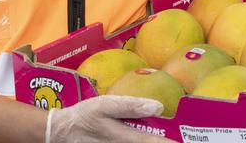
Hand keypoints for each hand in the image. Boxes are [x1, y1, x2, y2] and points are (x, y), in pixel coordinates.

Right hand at [47, 95, 171, 141]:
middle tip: (178, 136)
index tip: (183, 139)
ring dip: (153, 140)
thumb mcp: (106, 105)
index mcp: (125, 138)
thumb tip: (158, 106)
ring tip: (166, 135)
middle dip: (163, 141)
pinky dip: (141, 141)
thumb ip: (131, 106)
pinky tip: (148, 135)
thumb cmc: (85, 116)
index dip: (169, 142)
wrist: (61, 132)